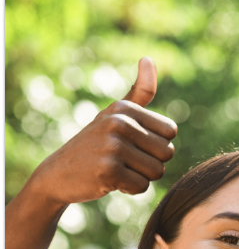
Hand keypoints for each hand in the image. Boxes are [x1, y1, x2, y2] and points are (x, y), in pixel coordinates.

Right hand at [25, 57, 177, 207]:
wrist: (58, 173)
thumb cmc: (96, 144)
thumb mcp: (116, 114)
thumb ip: (139, 92)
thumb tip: (148, 59)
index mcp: (125, 108)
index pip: (170, 132)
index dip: (155, 144)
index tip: (132, 143)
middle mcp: (119, 123)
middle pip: (167, 153)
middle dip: (150, 162)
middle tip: (123, 160)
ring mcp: (113, 146)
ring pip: (157, 171)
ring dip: (140, 177)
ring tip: (117, 169)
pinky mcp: (108, 171)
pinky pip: (142, 186)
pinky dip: (129, 189)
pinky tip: (110, 181)